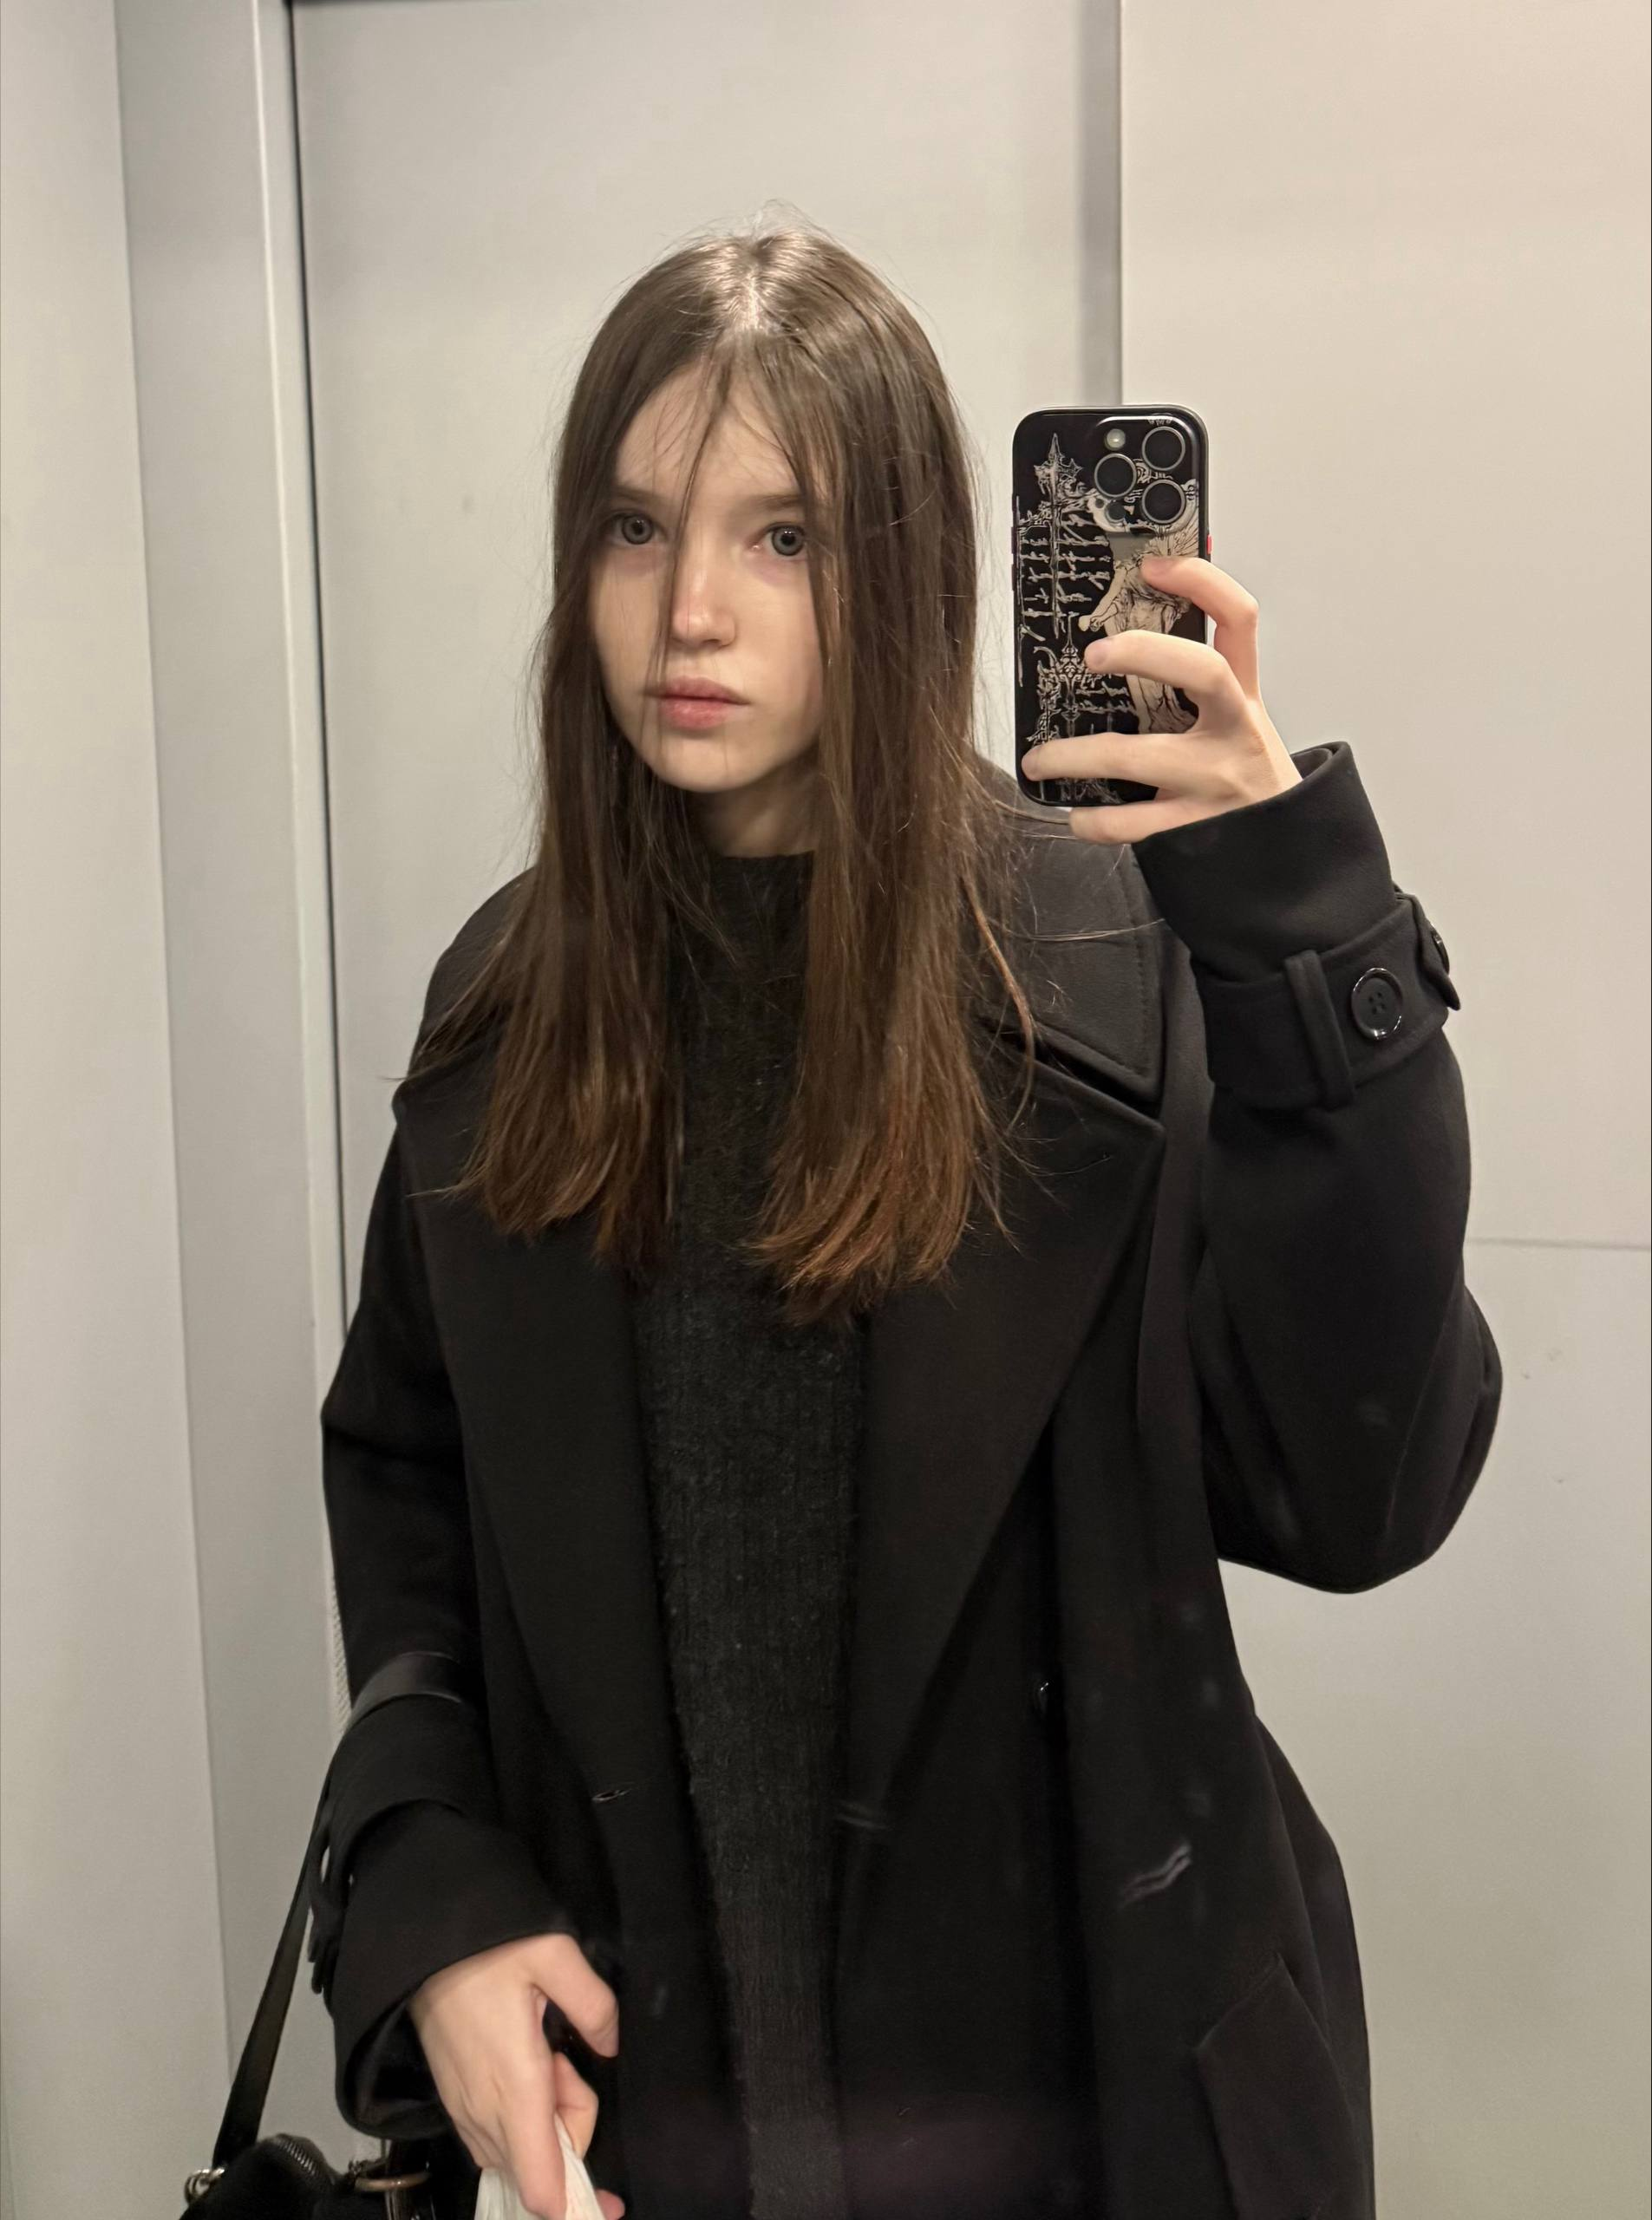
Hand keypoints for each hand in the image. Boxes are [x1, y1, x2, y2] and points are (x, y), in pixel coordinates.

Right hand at [408, 1931, 624, 2219]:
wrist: (424, 1946)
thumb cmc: (489, 1949)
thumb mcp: (555, 1954)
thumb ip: (594, 2004)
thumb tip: (609, 2046)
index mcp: (516, 2088)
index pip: (539, 2187)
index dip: (576, 2204)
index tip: (609, 2195)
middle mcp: (486, 2114)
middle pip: (541, 2172)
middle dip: (570, 2129)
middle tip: (563, 2058)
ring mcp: (465, 2113)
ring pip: (517, 2156)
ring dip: (546, 2120)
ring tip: (543, 2052)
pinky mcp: (454, 2104)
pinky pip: (495, 2141)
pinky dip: (522, 2119)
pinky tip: (524, 2064)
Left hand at [1018, 555, 1301, 845]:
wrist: (1286, 852)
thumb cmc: (1244, 779)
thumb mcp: (1236, 722)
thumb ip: (1195, 684)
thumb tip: (1133, 635)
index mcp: (1242, 696)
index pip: (1238, 619)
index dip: (1201, 581)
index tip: (1152, 565)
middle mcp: (1234, 730)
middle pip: (1202, 670)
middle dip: (1145, 652)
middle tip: (1093, 655)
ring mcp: (1215, 781)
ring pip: (1137, 757)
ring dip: (1073, 755)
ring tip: (1037, 760)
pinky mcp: (1195, 829)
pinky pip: (1132, 824)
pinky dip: (1094, 820)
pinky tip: (1076, 814)